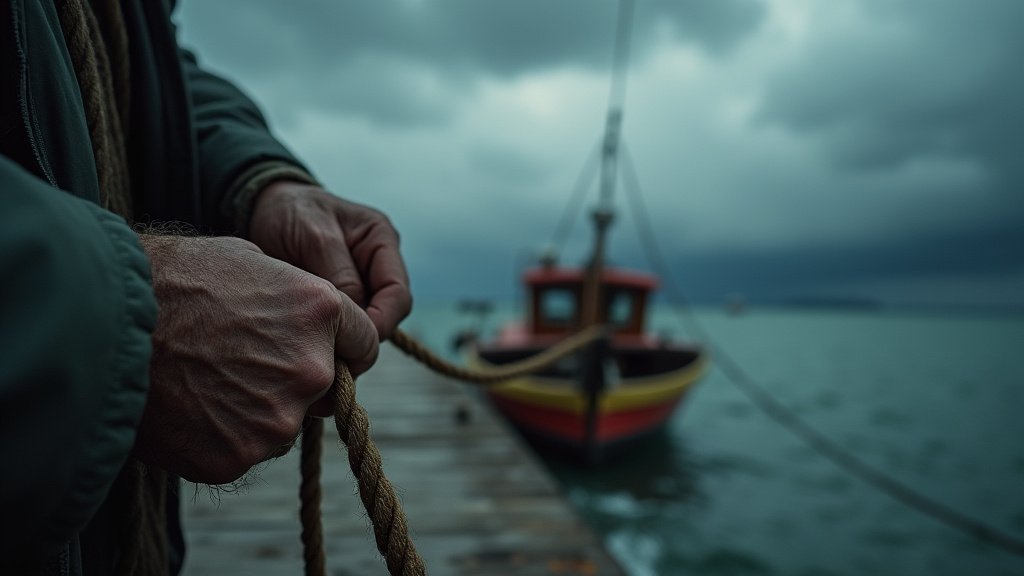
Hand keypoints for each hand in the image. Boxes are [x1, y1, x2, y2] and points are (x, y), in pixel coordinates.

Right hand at [134, 235, 377, 483]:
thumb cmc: (171, 281)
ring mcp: (278, 418)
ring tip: (207, 380)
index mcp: (321, 311)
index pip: (365, 343)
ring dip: (260, 408)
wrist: (101, 324)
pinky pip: (246, 449)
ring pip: (285, 421)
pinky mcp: (240, 457)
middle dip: (296, 377)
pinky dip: (224, 435)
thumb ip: (296, 294)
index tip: (323, 349)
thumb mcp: (248, 261)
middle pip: (325, 387)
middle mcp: (312, 368)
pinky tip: (190, 408)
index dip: (344, 346)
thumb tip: (314, 317)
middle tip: (244, 362)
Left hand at [248, 182, 411, 339]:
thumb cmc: (288, 212)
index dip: (381, 321)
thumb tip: (359, 321)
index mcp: (381, 240)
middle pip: (388, 312)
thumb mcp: (314, 236)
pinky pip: (344, 322)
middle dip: (364, 332)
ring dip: (346, 334)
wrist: (261, 208)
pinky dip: (330, 332)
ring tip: (316, 342)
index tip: (353, 340)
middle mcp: (378, 263)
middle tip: (331, 348)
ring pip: (367, 321)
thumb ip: (339, 275)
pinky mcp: (340, 295)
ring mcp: (360, 280)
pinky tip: (310, 336)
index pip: (398, 294)